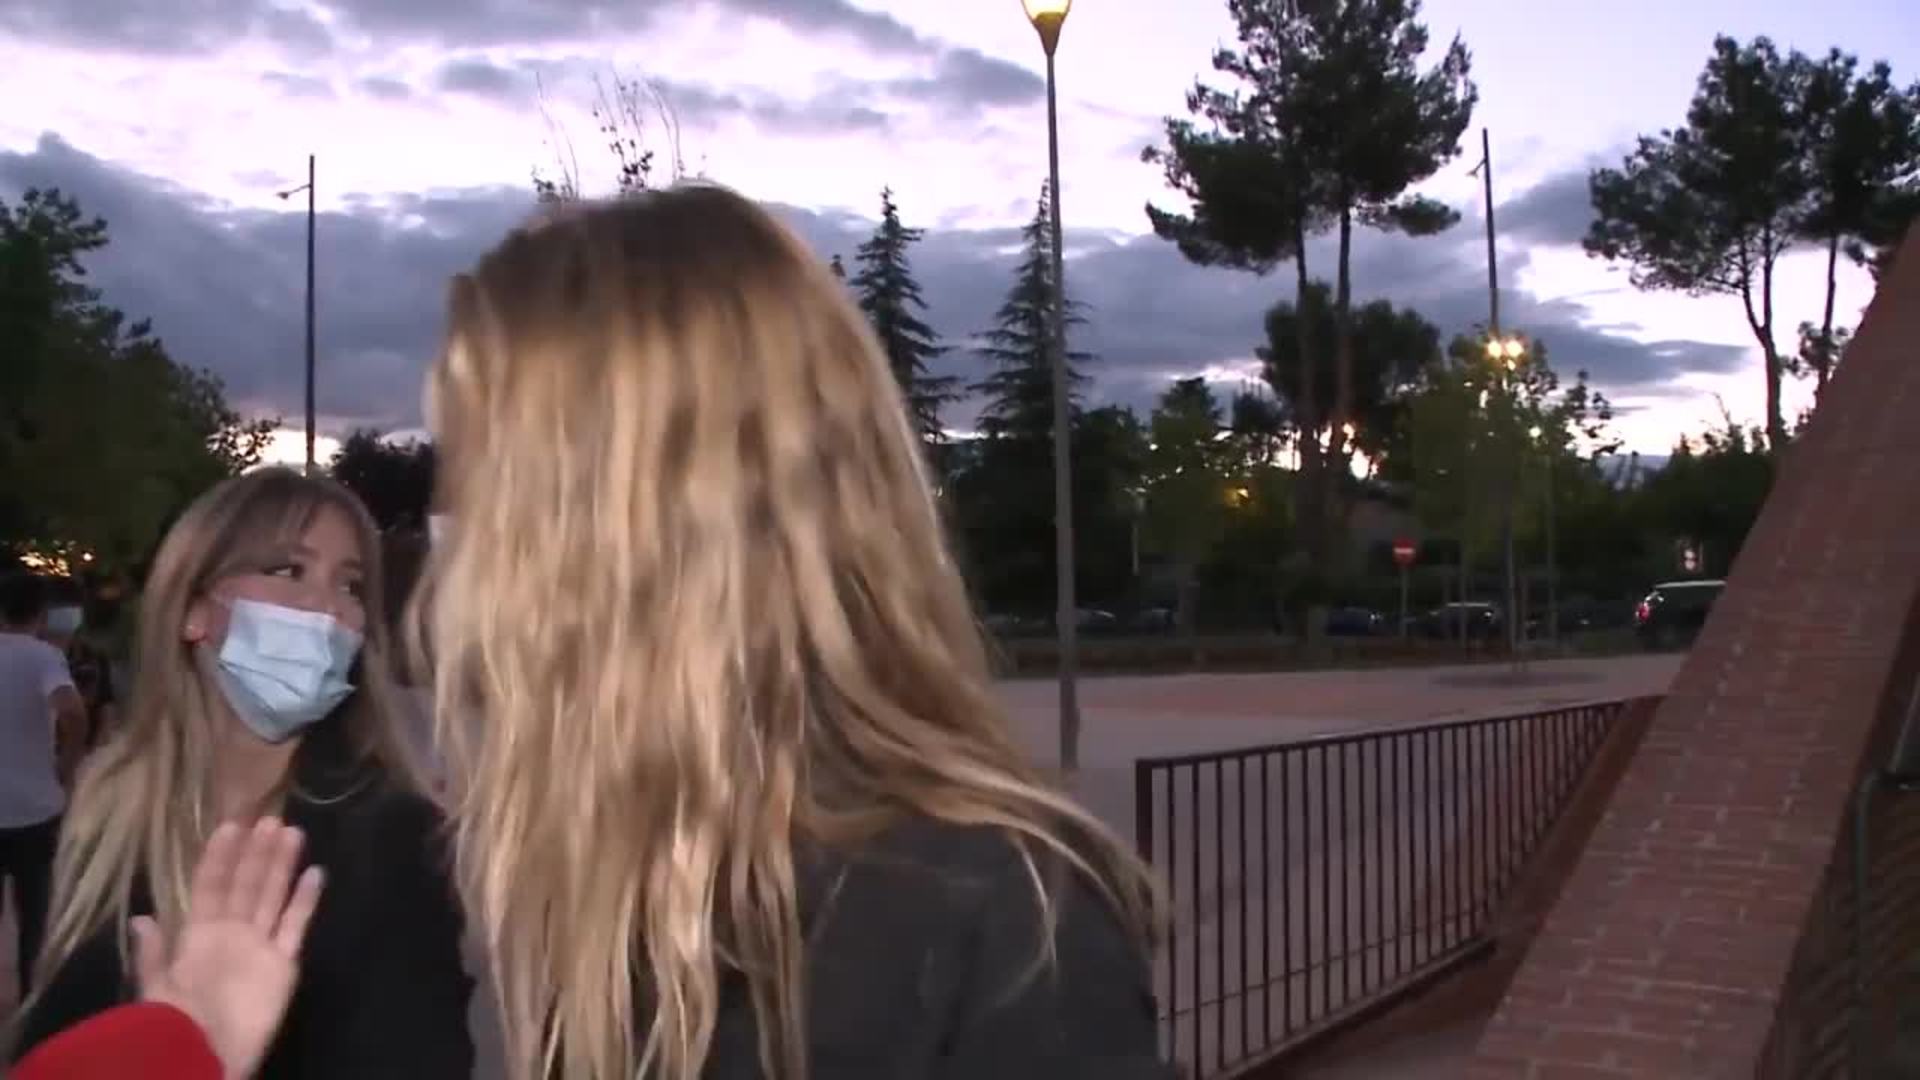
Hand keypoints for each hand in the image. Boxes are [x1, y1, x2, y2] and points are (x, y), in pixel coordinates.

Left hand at [133, 818, 324, 1079]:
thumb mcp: (156, 984)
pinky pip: (296, 926)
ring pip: (272, 897)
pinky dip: (305, 901)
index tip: (232, 824)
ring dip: (281, 866)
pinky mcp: (283, 964)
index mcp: (200, 935)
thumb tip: (142, 918)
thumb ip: (154, 952)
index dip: (219, 857)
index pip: (211, 886)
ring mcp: (260, 946)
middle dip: (257, 853)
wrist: (207, 1050)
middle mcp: (232, 934)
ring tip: (293, 833)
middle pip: (246, 885)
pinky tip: (316, 873)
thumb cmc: (178, 1016)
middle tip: (271, 819)